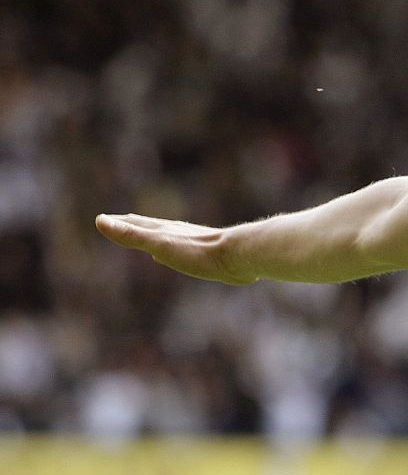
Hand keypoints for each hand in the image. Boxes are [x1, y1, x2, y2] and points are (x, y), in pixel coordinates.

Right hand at [95, 213, 255, 284]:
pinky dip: (176, 250)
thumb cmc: (198, 252)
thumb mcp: (159, 244)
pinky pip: (186, 250)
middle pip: (151, 227)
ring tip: (150, 238)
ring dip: (156, 237)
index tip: (103, 219)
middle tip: (121, 222)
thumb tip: (100, 220)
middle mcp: (178, 233)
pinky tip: (181, 255)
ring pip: (170, 237)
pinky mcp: (210, 254)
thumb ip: (132, 235)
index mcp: (165, 230)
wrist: (240, 256)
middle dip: (134, 226)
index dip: (118, 223)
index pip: (136, 224)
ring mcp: (194, 242)